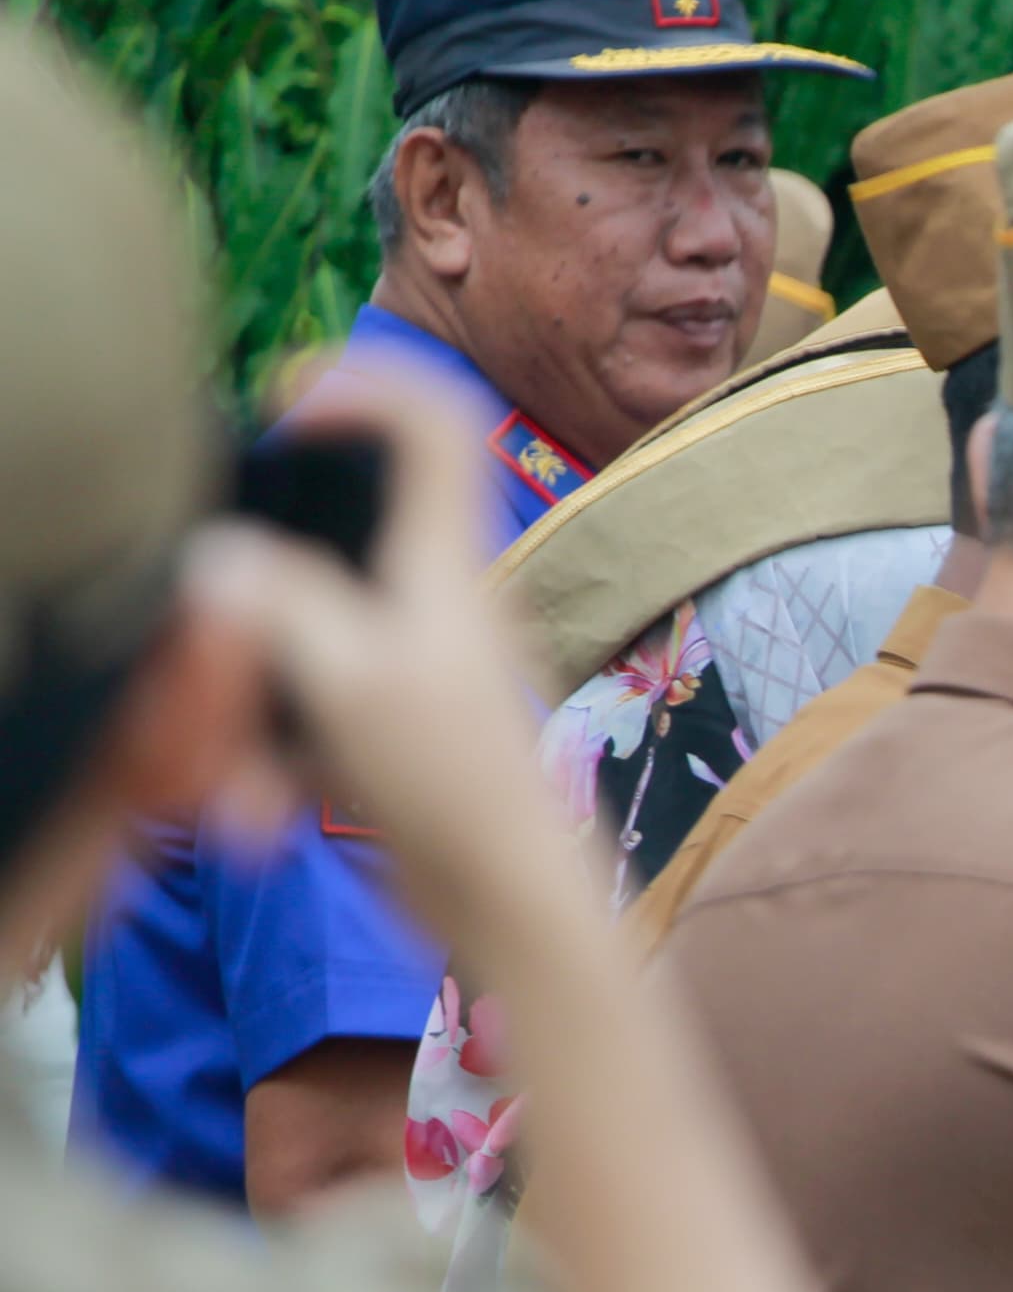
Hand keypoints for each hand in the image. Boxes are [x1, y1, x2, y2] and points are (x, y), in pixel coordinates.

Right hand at [179, 377, 577, 958]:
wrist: (512, 904)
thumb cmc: (451, 784)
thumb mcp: (346, 675)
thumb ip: (277, 599)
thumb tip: (222, 553)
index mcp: (443, 563)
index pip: (435, 422)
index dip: (364, 386)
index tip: (285, 406)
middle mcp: (438, 600)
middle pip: (333, 539)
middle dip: (259, 595)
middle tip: (223, 656)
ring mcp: (420, 663)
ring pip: (309, 638)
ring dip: (261, 702)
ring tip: (250, 781)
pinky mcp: (401, 726)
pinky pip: (318, 709)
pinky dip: (283, 753)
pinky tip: (272, 807)